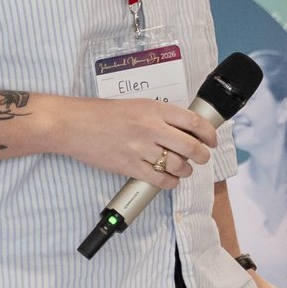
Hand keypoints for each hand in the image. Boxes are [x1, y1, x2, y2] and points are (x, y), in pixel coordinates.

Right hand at [51, 96, 215, 187]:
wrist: (74, 124)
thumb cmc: (102, 114)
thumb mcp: (137, 105)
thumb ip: (160, 116)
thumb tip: (183, 129)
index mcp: (155, 109)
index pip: (194, 122)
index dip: (209, 134)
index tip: (212, 141)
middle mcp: (151, 128)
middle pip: (191, 146)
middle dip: (202, 156)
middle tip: (201, 158)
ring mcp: (141, 149)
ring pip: (178, 165)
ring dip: (186, 170)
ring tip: (183, 169)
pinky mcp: (130, 167)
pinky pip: (160, 180)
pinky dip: (170, 183)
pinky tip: (169, 180)